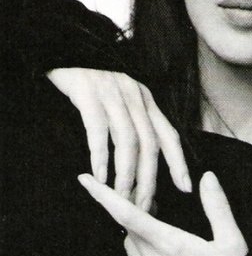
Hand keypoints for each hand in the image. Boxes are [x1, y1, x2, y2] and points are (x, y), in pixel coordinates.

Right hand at [48, 68, 190, 210]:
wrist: (61, 49)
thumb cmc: (89, 84)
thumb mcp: (119, 100)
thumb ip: (131, 126)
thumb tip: (140, 169)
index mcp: (145, 99)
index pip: (169, 134)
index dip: (178, 162)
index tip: (185, 188)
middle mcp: (134, 95)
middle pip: (149, 143)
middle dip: (149, 179)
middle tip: (144, 206)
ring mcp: (112, 93)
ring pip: (127, 140)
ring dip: (125, 173)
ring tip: (120, 197)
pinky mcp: (87, 92)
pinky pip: (98, 129)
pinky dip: (100, 155)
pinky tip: (98, 177)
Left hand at [78, 171, 247, 255]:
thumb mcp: (231, 240)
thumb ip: (217, 206)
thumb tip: (207, 177)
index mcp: (170, 244)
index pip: (127, 215)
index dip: (103, 195)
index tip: (85, 180)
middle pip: (128, 229)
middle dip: (137, 214)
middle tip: (155, 205)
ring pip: (129, 249)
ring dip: (139, 236)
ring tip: (161, 233)